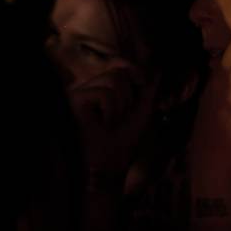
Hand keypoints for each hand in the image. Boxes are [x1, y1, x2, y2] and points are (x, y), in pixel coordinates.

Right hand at [67, 60, 155, 180]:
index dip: (134, 70)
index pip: (118, 65)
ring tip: (110, 123)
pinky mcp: (72, 100)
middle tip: (119, 118)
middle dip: (129, 96)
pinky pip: (104, 93)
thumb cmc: (122, 141)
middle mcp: (85, 87)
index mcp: (100, 88)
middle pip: (119, 71)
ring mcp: (76, 93)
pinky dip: (111, 111)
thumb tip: (158, 69)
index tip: (143, 82)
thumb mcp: (140, 111)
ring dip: (121, 106)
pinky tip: (101, 125)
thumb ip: (147, 90)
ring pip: (114, 79)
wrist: (107, 166)